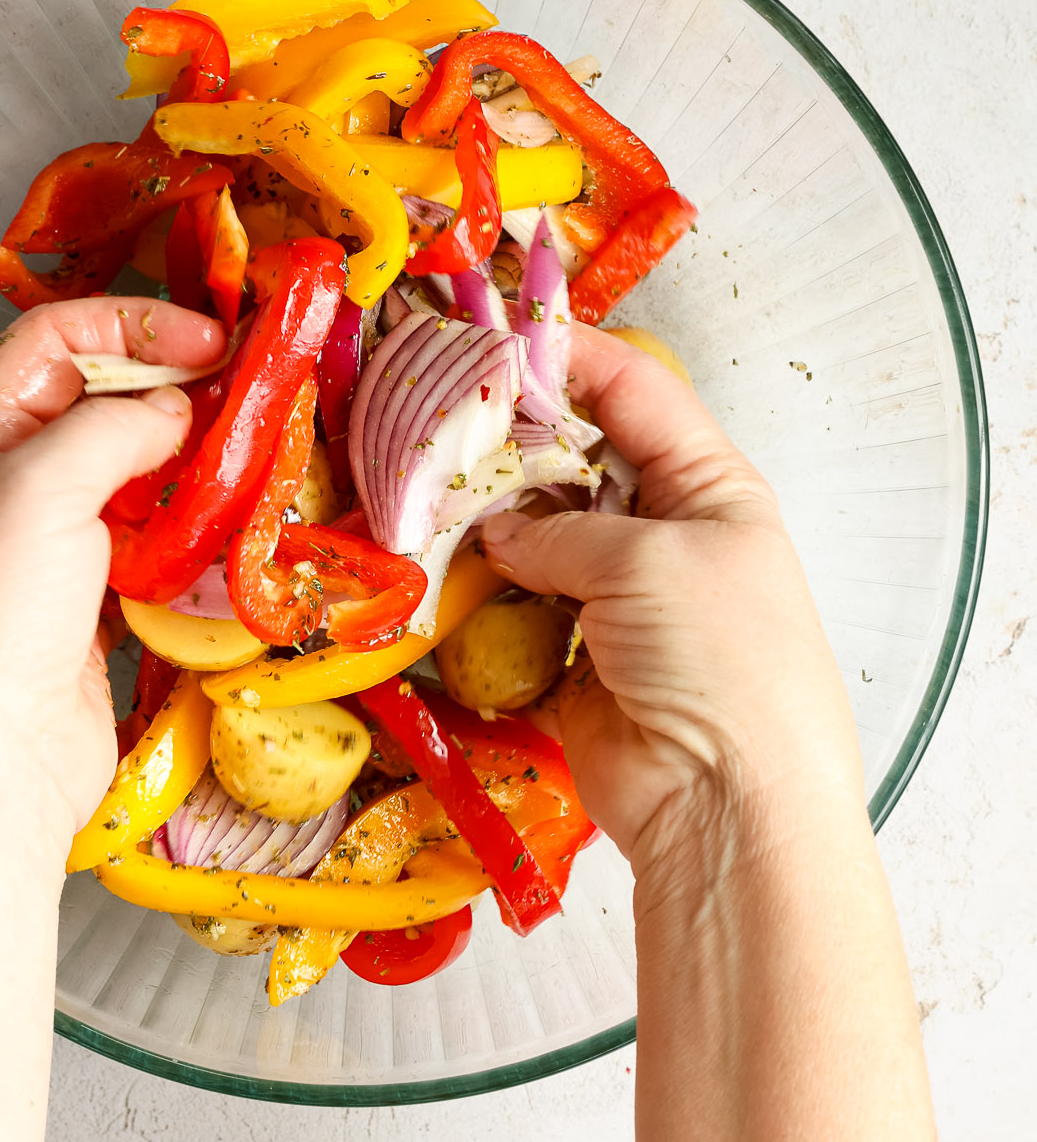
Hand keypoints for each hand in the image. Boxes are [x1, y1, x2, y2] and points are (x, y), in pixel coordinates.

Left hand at [0, 296, 224, 839]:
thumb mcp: (40, 487)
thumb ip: (112, 424)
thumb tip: (175, 409)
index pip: (52, 339)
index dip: (131, 324)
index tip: (208, 339)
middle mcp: (11, 487)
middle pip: (100, 402)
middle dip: (172, 387)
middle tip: (244, 388)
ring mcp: (56, 551)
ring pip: (136, 476)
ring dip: (193, 460)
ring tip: (251, 454)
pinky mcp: (96, 608)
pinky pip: (155, 546)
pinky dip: (195, 529)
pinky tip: (232, 527)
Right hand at [480, 327, 862, 877]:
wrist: (726, 804)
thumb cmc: (722, 662)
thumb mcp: (649, 562)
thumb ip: (562, 532)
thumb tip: (499, 531)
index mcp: (707, 485)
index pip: (632, 390)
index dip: (565, 356)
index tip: (489, 337)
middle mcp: (661, 532)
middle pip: (571, 462)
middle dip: (507, 444)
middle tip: (431, 420)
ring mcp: (613, 598)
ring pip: (532, 538)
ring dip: (481, 523)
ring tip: (416, 494)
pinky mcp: (571, 657)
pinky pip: (512, 610)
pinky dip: (474, 597)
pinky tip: (428, 574)